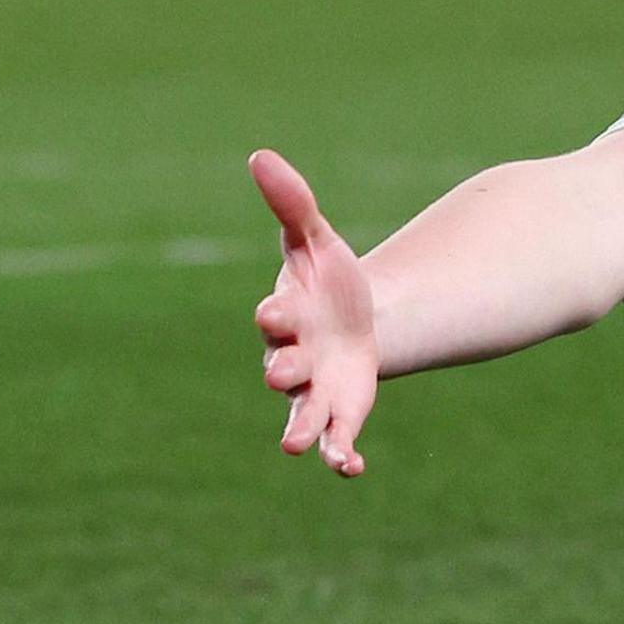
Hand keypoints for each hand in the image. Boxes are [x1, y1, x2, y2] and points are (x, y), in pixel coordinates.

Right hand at [250, 149, 377, 476]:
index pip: (273, 315)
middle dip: (281, 369)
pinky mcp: (339, 412)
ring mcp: (314, 391)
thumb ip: (292, 204)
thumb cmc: (329, 281)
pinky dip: (338, 454)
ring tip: (292, 445)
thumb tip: (260, 154)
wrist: (363, 319)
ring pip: (299, 415)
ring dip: (298, 429)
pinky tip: (351, 468)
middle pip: (280, 367)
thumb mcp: (317, 240)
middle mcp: (292, 358)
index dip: (274, 314)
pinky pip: (334, 439)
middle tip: (280, 373)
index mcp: (285, 316)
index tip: (274, 311)